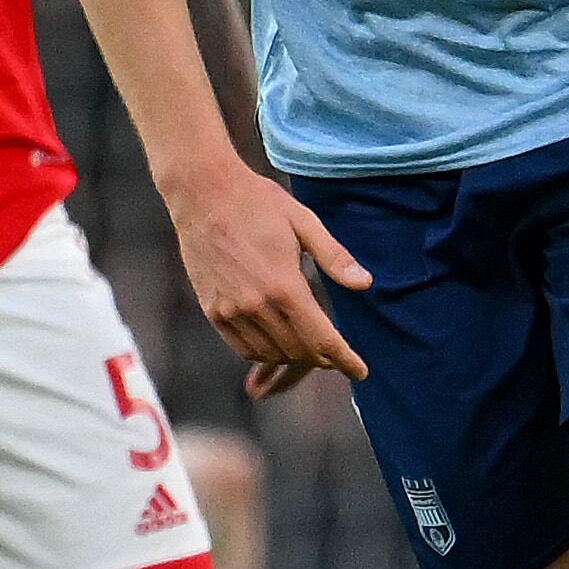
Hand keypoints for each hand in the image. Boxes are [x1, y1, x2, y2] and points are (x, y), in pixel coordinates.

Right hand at [158, 154, 373, 385]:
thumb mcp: (305, 223)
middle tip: (338, 356)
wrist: (203, 195)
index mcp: (284, 285)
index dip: (345, 360)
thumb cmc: (259, 204)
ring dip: (296, 357)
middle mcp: (256, 305)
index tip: (360, 373)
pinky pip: (243, 348)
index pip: (322, 339)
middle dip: (324, 358)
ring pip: (271, 354)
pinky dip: (265, 353)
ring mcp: (230, 311)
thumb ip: (335, 258)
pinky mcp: (212, 311)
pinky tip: (279, 343)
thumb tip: (365, 284)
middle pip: (299, 351)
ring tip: (311, 349)